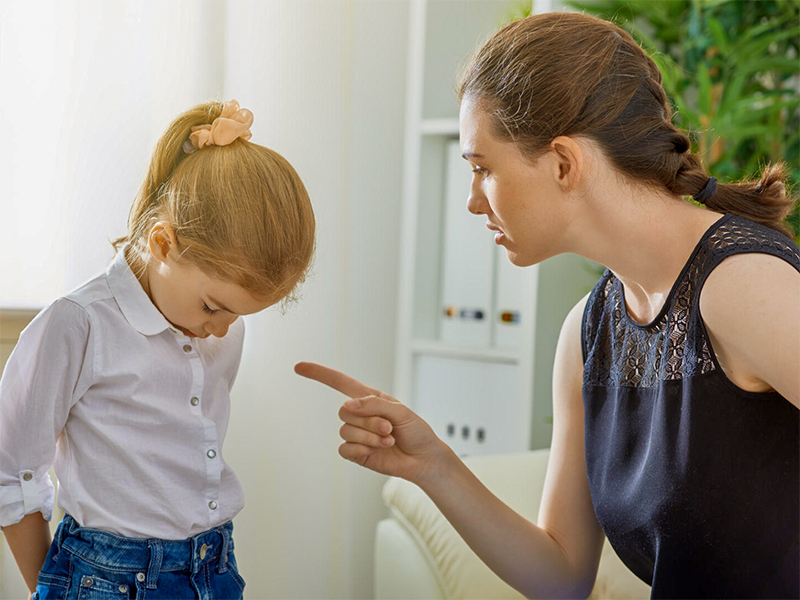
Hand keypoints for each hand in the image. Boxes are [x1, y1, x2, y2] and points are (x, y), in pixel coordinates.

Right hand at [294, 362, 445, 483]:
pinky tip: (378, 451)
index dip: (319, 374)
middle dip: (369, 421)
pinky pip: (345, 449)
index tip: (299, 367)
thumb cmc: (416, 431)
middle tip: (388, 428)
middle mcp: (360, 415)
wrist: (424, 459)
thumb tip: (347, 405)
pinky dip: (361, 449)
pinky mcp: (356, 453)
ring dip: (369, 437)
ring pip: (346, 431)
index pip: (340, 382)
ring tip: (388, 440)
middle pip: (344, 411)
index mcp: (369, 398)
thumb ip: (374, 404)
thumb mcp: (400, 411)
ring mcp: (357, 435)